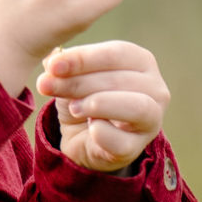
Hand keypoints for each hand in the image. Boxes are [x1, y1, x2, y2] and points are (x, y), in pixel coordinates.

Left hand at [36, 40, 169, 172]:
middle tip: (46, 86)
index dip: (83, 59)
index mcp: (141, 61)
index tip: (52, 65)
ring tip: (73, 107)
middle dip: (79, 82)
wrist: (82, 138)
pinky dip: (103, 134)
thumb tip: (52, 60)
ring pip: (135, 107)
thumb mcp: (71, 76)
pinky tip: (89, 129)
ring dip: (97, 105)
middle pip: (120, 80)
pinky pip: (123, 141)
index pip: (116, 54)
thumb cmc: (83, 97)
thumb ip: (63, 66)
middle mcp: (155, 88)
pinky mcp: (136, 148)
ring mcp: (151, 120)